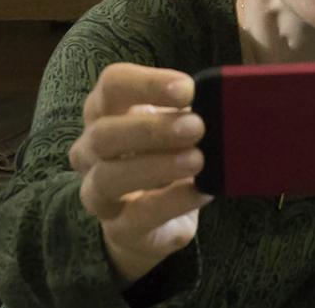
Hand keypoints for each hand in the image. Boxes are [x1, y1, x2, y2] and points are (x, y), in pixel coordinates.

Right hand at [68, 64, 210, 286]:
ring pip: (109, 177)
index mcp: (105, 111)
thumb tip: (222, 99)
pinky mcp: (118, 229)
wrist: (152, 222)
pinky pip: (138, 216)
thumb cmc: (165, 155)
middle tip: (197, 126)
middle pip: (104, 133)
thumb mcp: (175, 125)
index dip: (147, 84)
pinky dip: (172, 202)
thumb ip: (190, 110)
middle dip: (151, 129)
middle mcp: (91, 150)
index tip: (187, 89)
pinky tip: (201, 191)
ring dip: (156, 166)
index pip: (112, 85)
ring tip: (198, 160)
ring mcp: (98, 192)